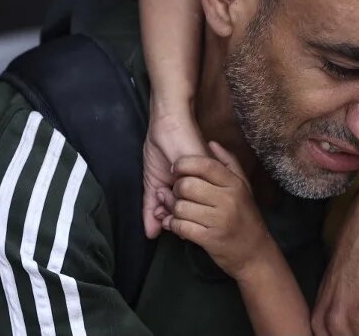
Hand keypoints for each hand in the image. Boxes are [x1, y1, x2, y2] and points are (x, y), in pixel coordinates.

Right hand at [142, 102, 207, 237]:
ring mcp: (206, 183)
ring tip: (165, 189)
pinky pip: (192, 197)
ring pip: (188, 210)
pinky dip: (177, 196)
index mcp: (191, 192)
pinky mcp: (207, 174)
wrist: (169, 124)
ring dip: (171, 204)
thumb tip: (150, 235)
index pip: (182, 219)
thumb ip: (152, 208)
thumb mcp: (153, 183)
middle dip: (168, 212)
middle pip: (185, 217)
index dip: (166, 219)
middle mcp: (202, 190)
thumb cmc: (161, 150)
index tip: (160, 211)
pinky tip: (170, 187)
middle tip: (162, 194)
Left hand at [163, 141, 273, 279]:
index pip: (205, 165)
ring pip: (180, 207)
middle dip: (176, 190)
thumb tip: (211, 142)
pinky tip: (177, 225)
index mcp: (235, 184)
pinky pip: (180, 226)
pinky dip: (173, 225)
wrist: (255, 253)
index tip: (176, 169)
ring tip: (179, 212)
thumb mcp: (243, 187)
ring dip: (174, 210)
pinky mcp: (209, 239)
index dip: (184, 163)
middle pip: (187, 185)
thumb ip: (229, 163)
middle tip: (179, 195)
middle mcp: (228, 200)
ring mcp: (219, 220)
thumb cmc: (246, 218)